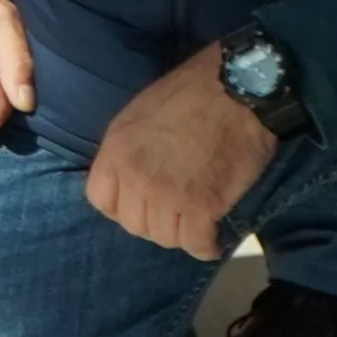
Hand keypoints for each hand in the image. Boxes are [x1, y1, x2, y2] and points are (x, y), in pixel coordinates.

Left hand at [84, 46, 282, 257]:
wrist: (236, 90)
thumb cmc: (191, 93)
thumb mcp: (141, 114)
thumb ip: (130, 150)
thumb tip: (132, 177)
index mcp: (116, 150)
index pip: (100, 200)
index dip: (120, 207)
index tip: (140, 205)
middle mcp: (135, 176)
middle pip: (133, 224)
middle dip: (153, 223)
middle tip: (174, 215)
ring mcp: (167, 194)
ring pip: (164, 237)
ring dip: (180, 235)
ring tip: (195, 225)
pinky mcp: (202, 206)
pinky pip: (196, 243)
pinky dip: (205, 246)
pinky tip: (212, 240)